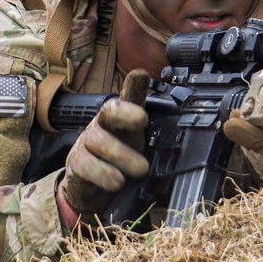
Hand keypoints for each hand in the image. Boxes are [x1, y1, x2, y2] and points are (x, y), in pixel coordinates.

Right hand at [58, 75, 149, 222]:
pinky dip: (102, 173)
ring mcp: (88, 142)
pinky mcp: (76, 163)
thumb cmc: (122, 161)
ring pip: (99, 140)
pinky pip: (86, 165)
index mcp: (123, 117)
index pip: (129, 98)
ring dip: (120, 154)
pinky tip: (116, 182)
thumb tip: (186, 147)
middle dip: (125, 112)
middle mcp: (103, 124)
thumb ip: (160, 144)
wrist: (92, 187)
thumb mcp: (144, 149)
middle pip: (110, 111)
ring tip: (141, 169)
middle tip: (142, 120)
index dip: (134, 86)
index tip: (141, 75)